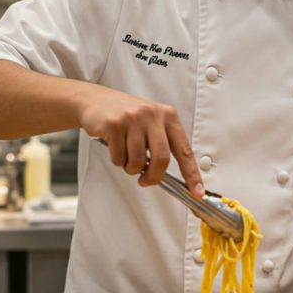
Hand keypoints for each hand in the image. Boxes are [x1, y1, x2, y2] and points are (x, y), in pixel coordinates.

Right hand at [76, 86, 202, 195]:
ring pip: (137, 161)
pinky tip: (114, 147)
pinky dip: (117, 160)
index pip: (185, 150)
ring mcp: (133, 118)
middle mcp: (153, 114)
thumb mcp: (151, 123)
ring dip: (130, 167)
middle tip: (145, 181)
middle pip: (162, 159)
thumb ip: (162, 144)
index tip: (197, 192)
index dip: (192, 174)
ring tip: (126, 155)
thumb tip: (172, 176)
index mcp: (168, 116)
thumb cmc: (126, 116)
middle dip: (153, 177)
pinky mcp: (114, 124)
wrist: (94, 100)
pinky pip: (119, 158)